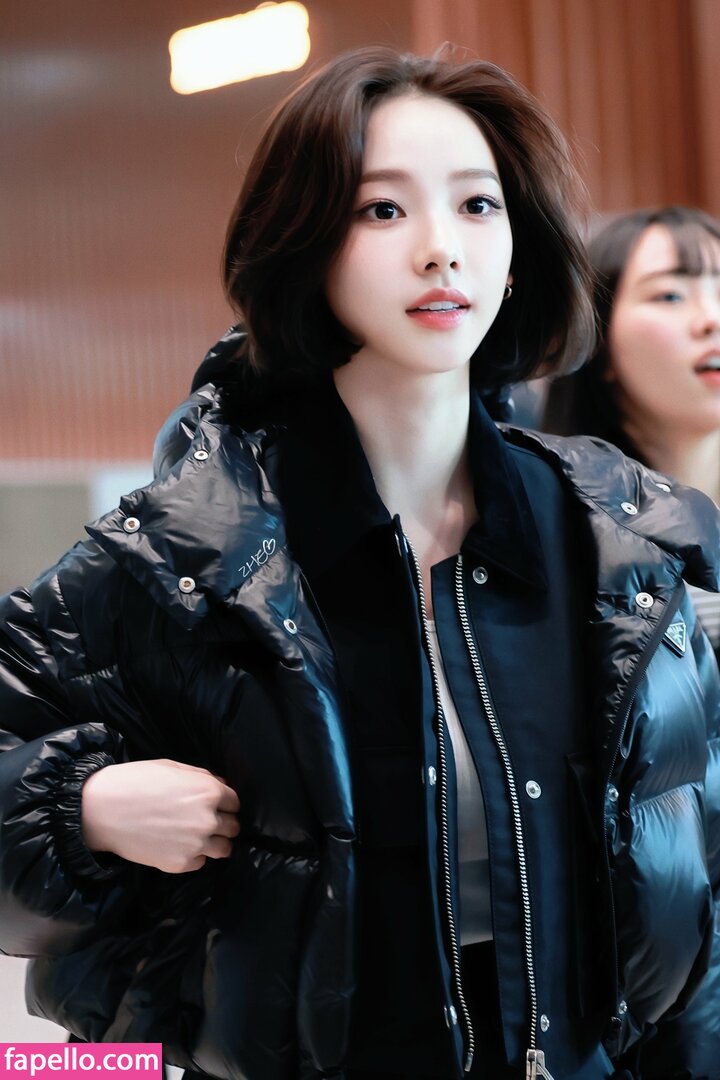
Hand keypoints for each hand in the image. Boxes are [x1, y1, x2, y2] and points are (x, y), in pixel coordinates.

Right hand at [81, 758, 240, 872]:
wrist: (103, 810)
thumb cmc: (136, 781)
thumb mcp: (172, 767)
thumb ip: (202, 777)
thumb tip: (222, 786)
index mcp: (209, 792)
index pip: (235, 802)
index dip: (225, 802)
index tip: (214, 804)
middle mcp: (208, 820)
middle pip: (233, 827)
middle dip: (223, 822)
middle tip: (205, 821)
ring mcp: (196, 844)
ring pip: (224, 849)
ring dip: (215, 842)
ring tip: (197, 837)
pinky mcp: (180, 864)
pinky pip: (201, 862)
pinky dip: (194, 855)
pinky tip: (178, 845)